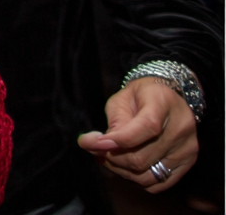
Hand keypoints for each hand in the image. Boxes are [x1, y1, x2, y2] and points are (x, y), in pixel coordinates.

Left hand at [78, 78, 197, 190]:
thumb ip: (113, 122)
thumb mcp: (122, 99)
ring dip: (121, 171)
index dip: (117, 140)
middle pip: (142, 157)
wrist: (169, 99)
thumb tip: (96, 145)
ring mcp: (186, 148)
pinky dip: (137, 179)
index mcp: (163, 103)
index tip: (93, 143)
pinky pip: (158, 183)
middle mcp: (180, 128)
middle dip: (112, 158)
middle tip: (97, 150)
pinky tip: (126, 167)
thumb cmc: (141, 96)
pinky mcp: (188, 163)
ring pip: (147, 175)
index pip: (145, 128)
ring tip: (109, 158)